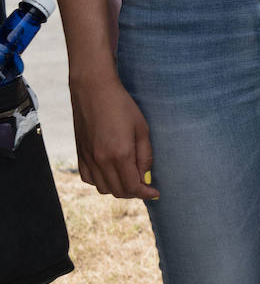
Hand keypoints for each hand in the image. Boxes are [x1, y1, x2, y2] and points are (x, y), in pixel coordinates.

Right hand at [70, 74, 157, 199]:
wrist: (93, 91)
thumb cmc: (122, 106)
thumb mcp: (142, 129)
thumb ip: (145, 155)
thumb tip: (146, 176)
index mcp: (119, 155)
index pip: (132, 186)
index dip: (145, 193)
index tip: (155, 193)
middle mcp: (101, 161)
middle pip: (118, 191)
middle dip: (134, 193)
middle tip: (145, 186)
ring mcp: (88, 159)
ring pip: (103, 188)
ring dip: (118, 188)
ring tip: (129, 179)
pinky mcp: (80, 154)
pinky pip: (89, 179)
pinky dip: (100, 182)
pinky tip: (110, 172)